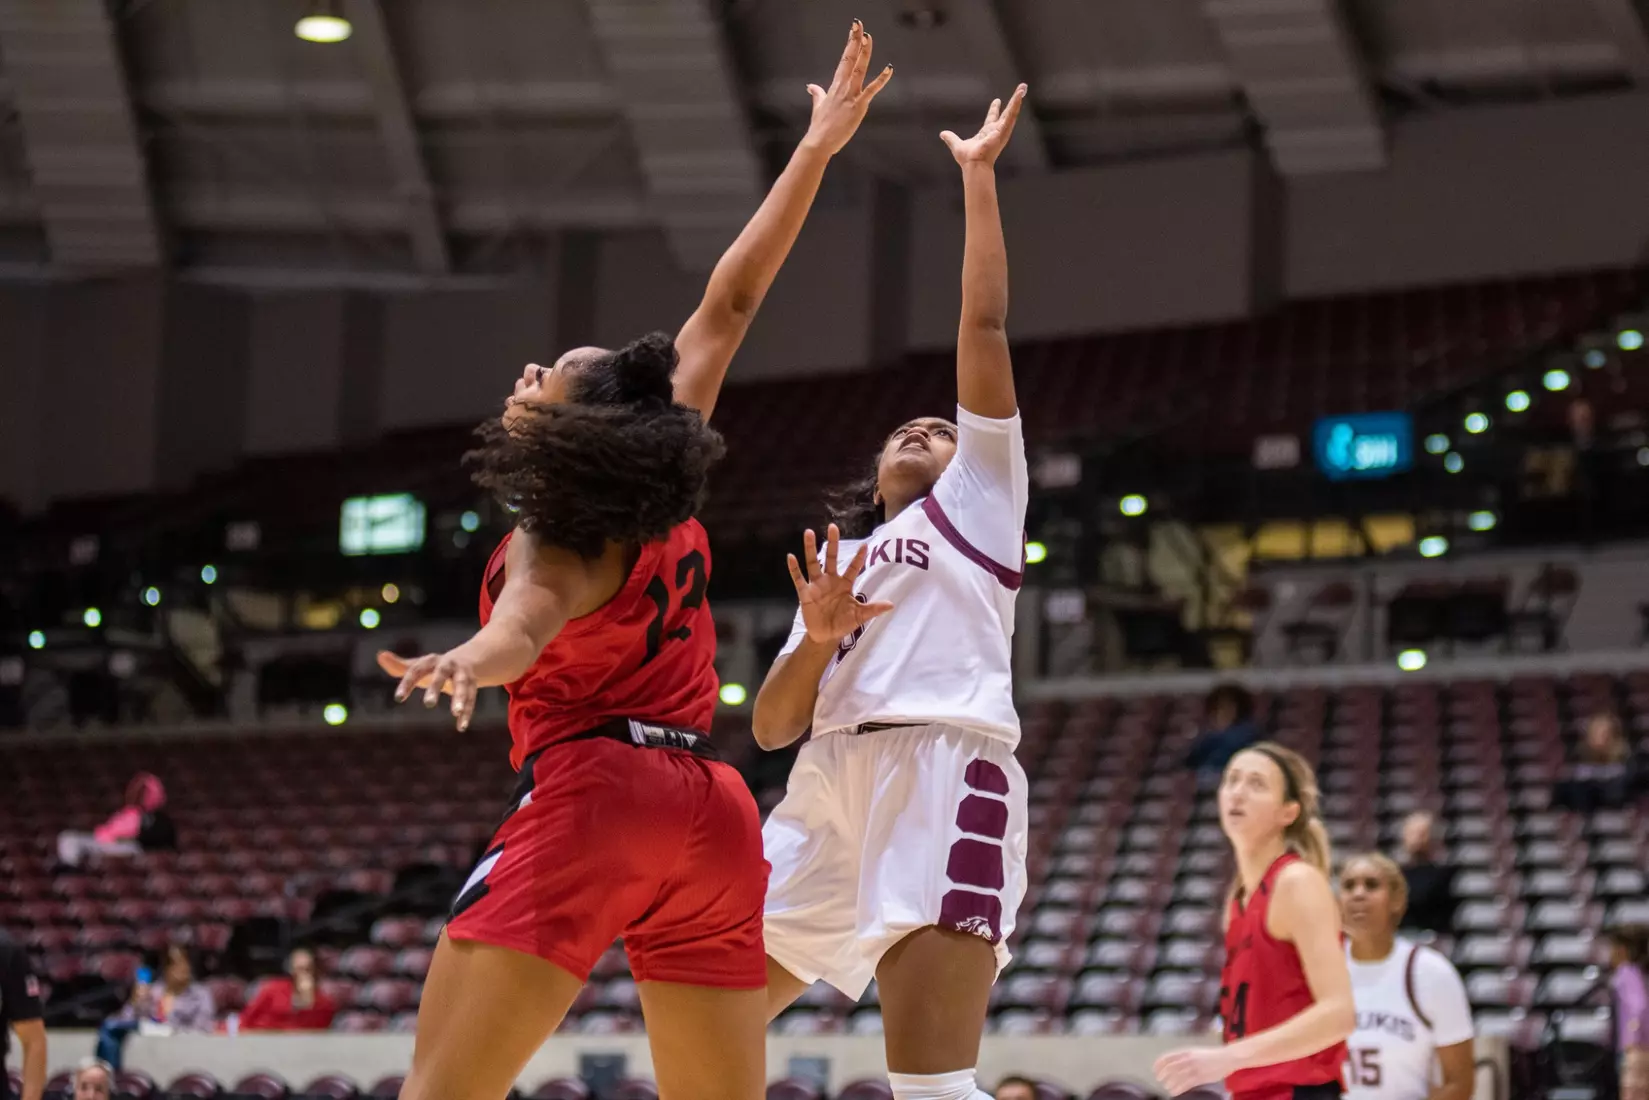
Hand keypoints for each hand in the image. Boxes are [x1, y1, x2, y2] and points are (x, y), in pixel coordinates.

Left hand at [377, 649, 479, 731]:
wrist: (470, 659)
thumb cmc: (436, 667)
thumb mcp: (419, 666)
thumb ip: (399, 666)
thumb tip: (380, 655)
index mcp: (431, 661)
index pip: (417, 669)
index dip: (408, 682)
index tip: (398, 698)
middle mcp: (448, 665)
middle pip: (442, 674)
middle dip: (436, 687)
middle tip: (428, 704)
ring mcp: (463, 674)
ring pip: (462, 684)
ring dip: (460, 697)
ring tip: (455, 712)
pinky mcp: (473, 685)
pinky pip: (472, 698)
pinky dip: (467, 712)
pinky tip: (461, 726)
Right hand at [786, 524, 893, 643]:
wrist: (826, 636)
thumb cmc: (843, 623)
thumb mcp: (859, 616)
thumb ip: (873, 609)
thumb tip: (891, 605)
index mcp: (844, 584)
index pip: (853, 568)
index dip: (859, 558)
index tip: (865, 545)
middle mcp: (830, 580)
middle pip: (831, 558)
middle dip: (833, 543)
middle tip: (833, 526)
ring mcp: (816, 585)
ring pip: (813, 563)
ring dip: (810, 548)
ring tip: (809, 532)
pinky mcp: (805, 593)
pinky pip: (798, 579)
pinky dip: (794, 569)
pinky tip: (791, 557)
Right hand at [801, 21, 892, 155]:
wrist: (819, 142)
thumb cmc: (819, 126)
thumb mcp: (818, 106)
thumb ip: (817, 94)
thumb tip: (811, 86)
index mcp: (835, 85)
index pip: (844, 59)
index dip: (850, 43)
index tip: (854, 29)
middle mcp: (842, 87)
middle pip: (850, 59)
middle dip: (855, 40)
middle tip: (859, 24)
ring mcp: (850, 96)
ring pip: (859, 69)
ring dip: (864, 53)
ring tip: (868, 37)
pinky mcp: (858, 107)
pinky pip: (871, 90)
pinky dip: (881, 80)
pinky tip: (889, 69)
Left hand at [940, 84, 1027, 165]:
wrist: (973, 164)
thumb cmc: (967, 159)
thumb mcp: (956, 144)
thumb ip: (951, 138)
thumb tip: (942, 134)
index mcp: (987, 133)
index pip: (992, 118)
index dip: (994, 109)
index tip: (997, 100)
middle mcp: (996, 131)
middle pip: (1006, 113)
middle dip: (1013, 102)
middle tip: (1019, 90)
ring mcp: (1001, 131)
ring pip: (1012, 112)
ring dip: (1017, 100)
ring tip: (1022, 88)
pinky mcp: (1003, 131)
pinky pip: (1011, 115)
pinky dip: (1015, 105)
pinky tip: (1019, 95)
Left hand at [1153, 1046, 1235, 1095]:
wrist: (1226, 1058)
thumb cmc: (1211, 1055)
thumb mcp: (1195, 1052)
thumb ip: (1184, 1057)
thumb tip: (1173, 1064)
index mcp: (1185, 1052)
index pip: (1167, 1057)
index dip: (1159, 1064)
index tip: (1155, 1070)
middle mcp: (1188, 1059)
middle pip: (1170, 1068)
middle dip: (1162, 1075)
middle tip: (1159, 1080)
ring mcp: (1194, 1068)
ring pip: (1176, 1077)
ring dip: (1170, 1083)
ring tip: (1167, 1088)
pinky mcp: (1200, 1077)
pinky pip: (1186, 1084)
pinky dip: (1178, 1089)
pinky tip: (1174, 1092)